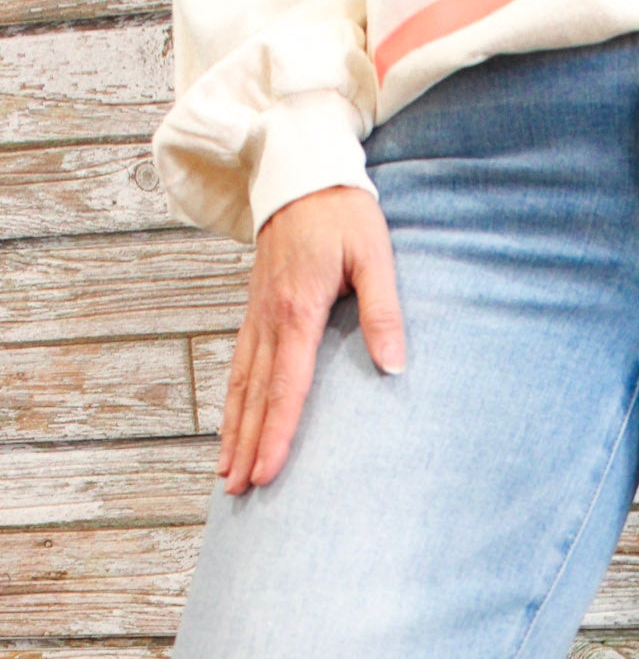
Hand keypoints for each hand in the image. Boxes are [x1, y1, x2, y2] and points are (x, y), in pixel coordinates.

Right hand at [217, 185, 405, 494]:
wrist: (299, 166)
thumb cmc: (343, 210)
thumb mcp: (375, 254)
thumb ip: (384, 311)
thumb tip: (393, 367)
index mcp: (298, 311)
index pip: (287, 388)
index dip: (277, 435)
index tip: (268, 472)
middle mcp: (268, 318)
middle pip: (256, 397)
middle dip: (247, 447)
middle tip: (238, 491)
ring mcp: (256, 314)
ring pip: (240, 385)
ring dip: (233, 432)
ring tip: (226, 474)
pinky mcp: (255, 309)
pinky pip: (239, 364)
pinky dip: (232, 402)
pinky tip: (231, 426)